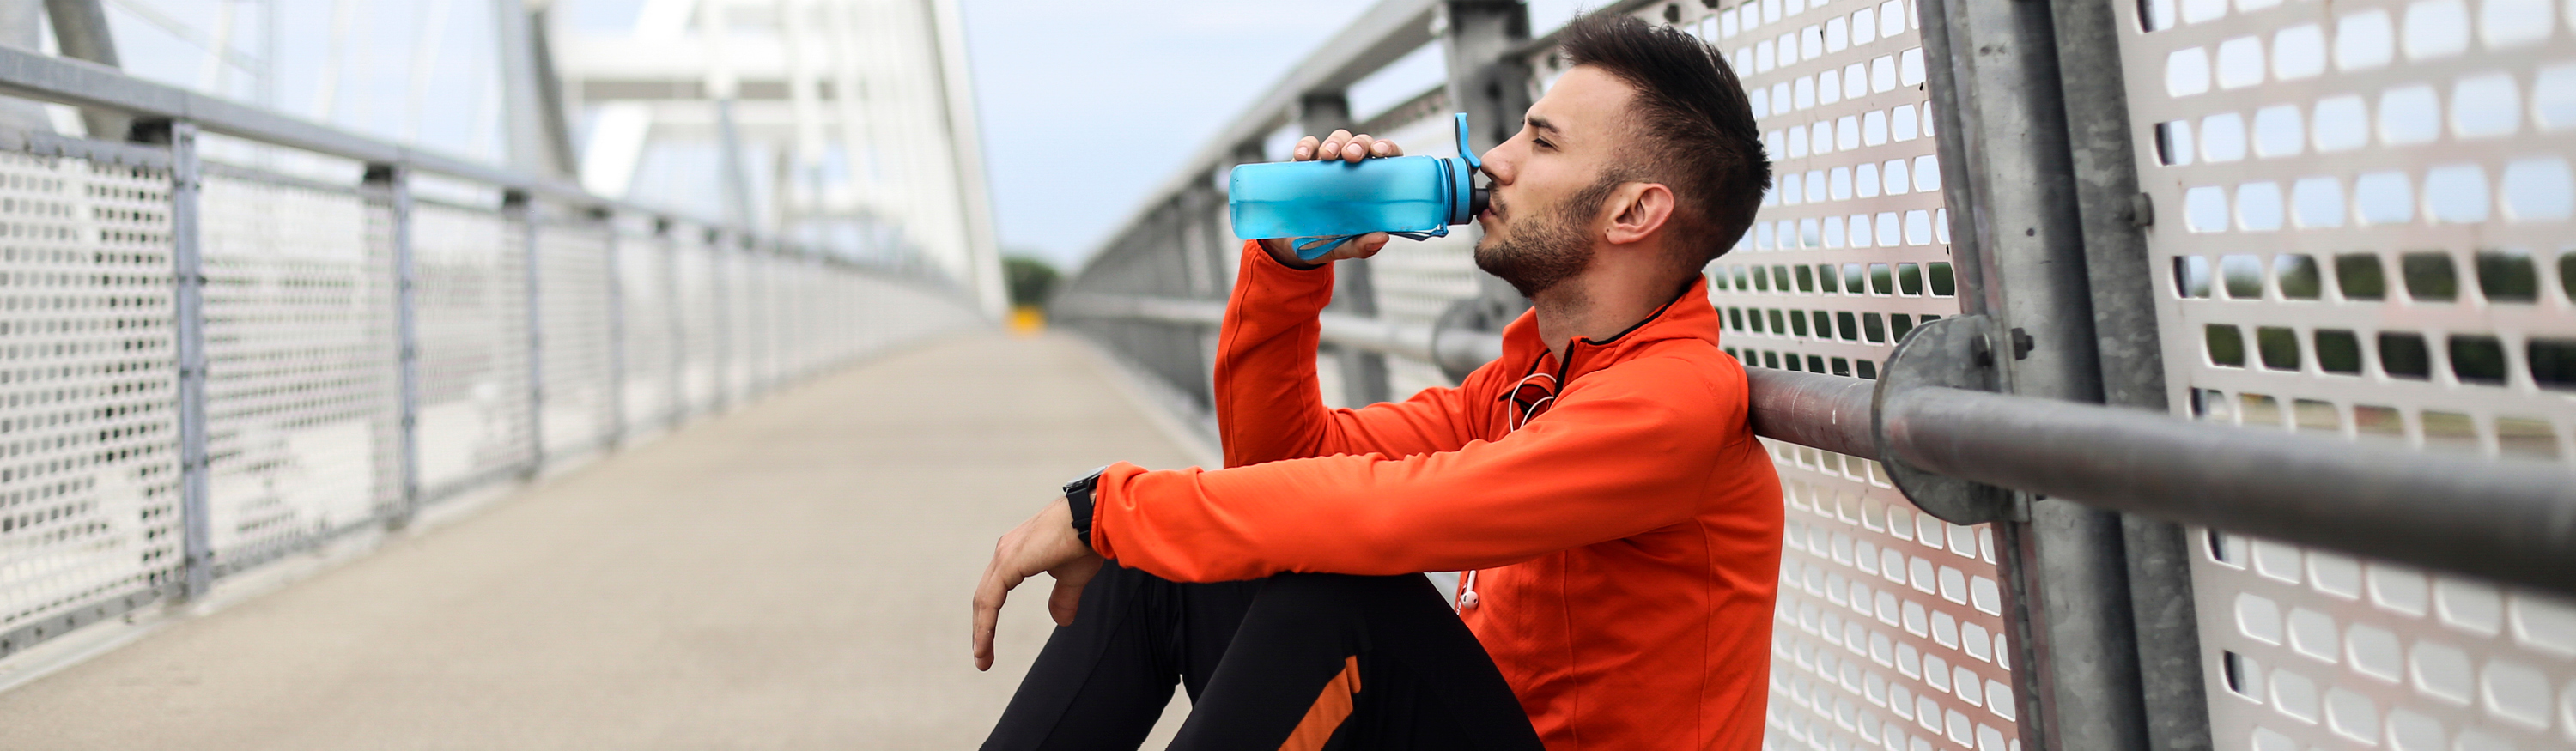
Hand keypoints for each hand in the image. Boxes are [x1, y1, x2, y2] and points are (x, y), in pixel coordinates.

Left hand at [970, 497, 1104, 670]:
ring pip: (984, 599)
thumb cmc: (1087, 539)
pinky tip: (985, 643)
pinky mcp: (1009, 562)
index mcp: (1017, 553)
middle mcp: (1006, 551)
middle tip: (982, 657)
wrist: (1096, 517)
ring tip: (982, 659)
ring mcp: (1005, 555)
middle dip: (982, 628)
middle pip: (985, 596)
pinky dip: (985, 623)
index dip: (990, 617)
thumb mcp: (1073, 577)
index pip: (995, 590)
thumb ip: (1063, 598)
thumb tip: (1060, 622)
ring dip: (981, 631)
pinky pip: (990, 599)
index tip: (988, 645)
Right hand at [1258, 129, 1406, 267]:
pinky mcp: (1305, 164)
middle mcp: (1352, 170)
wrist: (1290, 245)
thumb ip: (1361, 245)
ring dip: (1335, 143)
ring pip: (1338, 139)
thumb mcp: (1343, 247)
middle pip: (1362, 143)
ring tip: (1328, 156)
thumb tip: (1382, 237)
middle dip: (1359, 144)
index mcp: (1370, 186)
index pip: (1387, 158)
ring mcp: (1329, 164)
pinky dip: (1306, 146)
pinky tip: (1303, 157)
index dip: (1387, 148)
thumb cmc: (1326, 242)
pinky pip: (1308, 146)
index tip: (1381, 152)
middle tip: (1351, 156)